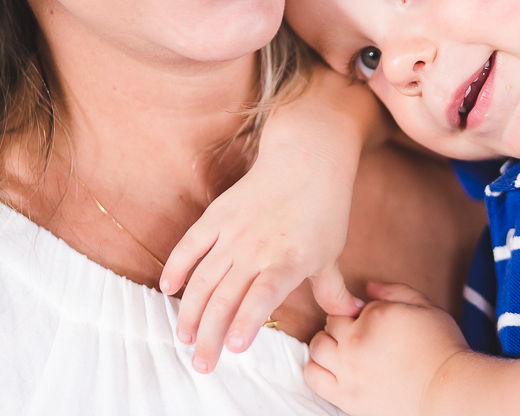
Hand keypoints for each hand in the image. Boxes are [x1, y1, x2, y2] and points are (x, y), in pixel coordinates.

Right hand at [160, 66, 380, 372]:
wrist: (307, 157)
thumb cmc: (324, 208)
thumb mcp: (332, 252)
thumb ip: (332, 290)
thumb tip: (352, 315)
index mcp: (288, 259)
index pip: (263, 295)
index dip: (247, 321)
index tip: (235, 346)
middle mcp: (257, 247)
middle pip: (226, 296)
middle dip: (211, 333)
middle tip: (202, 363)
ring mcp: (234, 231)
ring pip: (204, 277)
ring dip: (190, 310)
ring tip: (182, 337)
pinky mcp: (218, 215)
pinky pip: (191, 244)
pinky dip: (177, 266)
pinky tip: (167, 289)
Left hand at [306, 281, 470, 415]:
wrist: (448, 392)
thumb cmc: (442, 348)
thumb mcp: (425, 307)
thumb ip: (394, 291)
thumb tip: (369, 287)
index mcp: (374, 318)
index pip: (348, 305)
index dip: (359, 312)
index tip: (373, 323)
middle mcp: (355, 343)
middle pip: (329, 325)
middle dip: (342, 326)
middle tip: (361, 337)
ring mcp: (348, 372)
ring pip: (316, 348)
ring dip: (327, 345)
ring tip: (346, 352)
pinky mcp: (346, 397)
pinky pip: (313, 377)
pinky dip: (316, 368)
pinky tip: (334, 368)